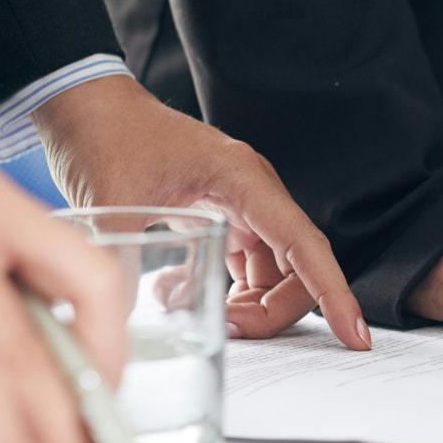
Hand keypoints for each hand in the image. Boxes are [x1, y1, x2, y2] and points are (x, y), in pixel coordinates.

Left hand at [33, 76, 367, 348]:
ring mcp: (241, 205)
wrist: (87, 107)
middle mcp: (253, 193)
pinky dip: (230, 292)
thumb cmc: (107, 137)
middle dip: (274, 311)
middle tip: (229, 330)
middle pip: (297, 268)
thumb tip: (123, 318)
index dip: (334, 293)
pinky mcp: (223, 215)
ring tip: (202, 313)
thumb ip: (124, 262)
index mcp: (242, 180)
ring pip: (276, 273)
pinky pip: (249, 266)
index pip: (304, 245)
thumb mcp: (112, 203)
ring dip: (252, 306)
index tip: (354, 335)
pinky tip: (183, 293)